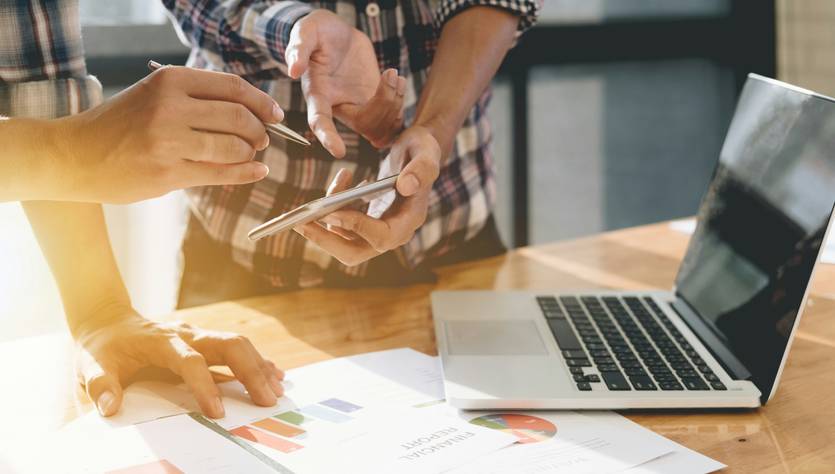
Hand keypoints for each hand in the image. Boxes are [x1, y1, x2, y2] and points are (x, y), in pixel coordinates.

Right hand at [57, 66, 284, 202]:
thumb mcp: (154, 95)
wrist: (75, 154)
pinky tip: (256, 171)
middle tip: (263, 139)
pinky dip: (245, 173)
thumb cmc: (121, 125)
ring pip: (233, 147)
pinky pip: (220, 173)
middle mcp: (170, 107)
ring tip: (251, 155)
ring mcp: (169, 141)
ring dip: (250, 153)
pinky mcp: (168, 172)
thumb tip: (252, 112)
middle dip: (259, 131)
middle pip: (238, 117)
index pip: (233, 87)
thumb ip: (197, 99)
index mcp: (169, 80)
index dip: (262, 102)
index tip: (275, 114)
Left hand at [75, 309, 283, 418]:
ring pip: (239, 345)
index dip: (205, 386)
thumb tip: (110, 408)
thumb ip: (99, 385)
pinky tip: (276, 377)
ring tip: (277, 392)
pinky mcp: (206, 342)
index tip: (217, 413)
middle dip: (251, 372)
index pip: (191, 361)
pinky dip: (259, 362)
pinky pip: (239, 349)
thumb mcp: (91, 365)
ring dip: (260, 367)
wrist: (109, 320)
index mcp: (161, 342)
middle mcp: (187, 334)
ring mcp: (200, 336)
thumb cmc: (103, 347)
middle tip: (267, 400)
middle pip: (228, 345)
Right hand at [286, 9, 405, 156]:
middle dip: (383, 105)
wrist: (336, 32)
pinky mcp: (373, 102)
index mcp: (318, 94)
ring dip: (394, 104)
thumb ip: (299, 48)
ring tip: (395, 76)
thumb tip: (293, 71)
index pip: (320, 122)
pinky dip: (400, 106)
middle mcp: (338, 106)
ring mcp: (357, 106)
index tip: (339, 151)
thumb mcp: (306, 32)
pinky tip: (399, 83)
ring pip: (380, 126)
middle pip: (363, 125)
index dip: (328, 137)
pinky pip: (390, 120)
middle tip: (391, 74)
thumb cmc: (317, 32)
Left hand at [295, 126, 439, 264]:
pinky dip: (333, 208)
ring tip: (319, 195)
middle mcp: (395, 231)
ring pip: (344, 241)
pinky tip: (342, 181)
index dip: (357, 227)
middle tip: (301, 223)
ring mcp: (379, 229)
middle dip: (326, 241)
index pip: (382, 237)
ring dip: (324, 222)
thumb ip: (421, 168)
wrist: (418, 152)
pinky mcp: (367, 223)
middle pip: (355, 253)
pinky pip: (342, 225)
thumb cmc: (423, 148)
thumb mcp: (426, 149)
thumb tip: (406, 186)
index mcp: (411, 219)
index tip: (333, 211)